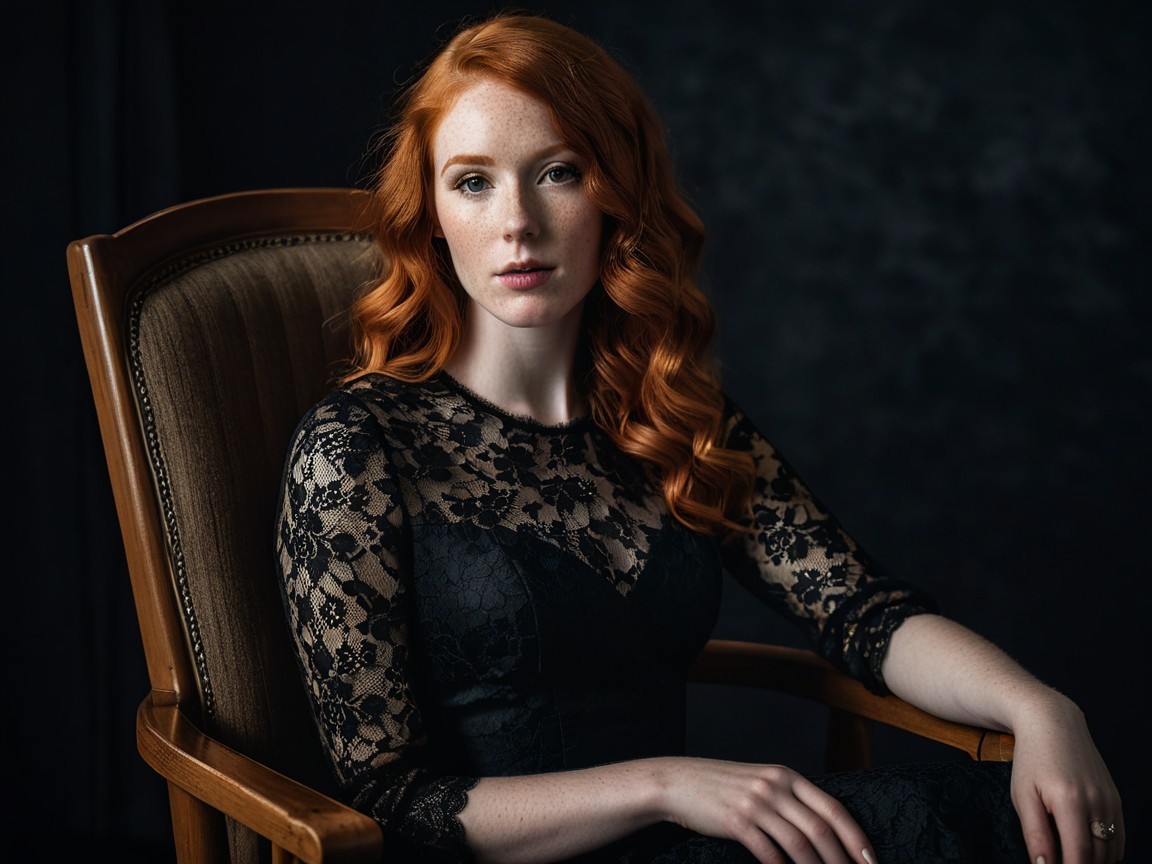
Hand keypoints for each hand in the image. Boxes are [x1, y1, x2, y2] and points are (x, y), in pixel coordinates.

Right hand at [649, 757, 874, 863]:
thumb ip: (789, 797)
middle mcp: (775, 786)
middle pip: (821, 828)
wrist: (678, 783)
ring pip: (799, 843)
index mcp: (786, 776)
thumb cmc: (722, 788)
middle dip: (843, 861)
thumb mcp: (761, 782)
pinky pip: (768, 852)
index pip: (833, 807)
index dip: (856, 837)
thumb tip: (823, 826)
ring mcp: (755, 802)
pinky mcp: (736, 820)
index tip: (871, 861)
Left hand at [1009, 697, 1124, 863]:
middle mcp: (1096, 801)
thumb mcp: (1022, 796)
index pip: (1078, 855)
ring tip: (1071, 858)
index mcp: (1069, 801)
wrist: (1053, 723)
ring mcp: (1110, 799)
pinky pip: (1119, 836)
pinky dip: (1107, 851)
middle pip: (1097, 856)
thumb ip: (1035, 835)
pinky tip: (1088, 853)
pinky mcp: (1116, 798)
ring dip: (1094, 862)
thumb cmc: (1032, 759)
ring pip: (1111, 850)